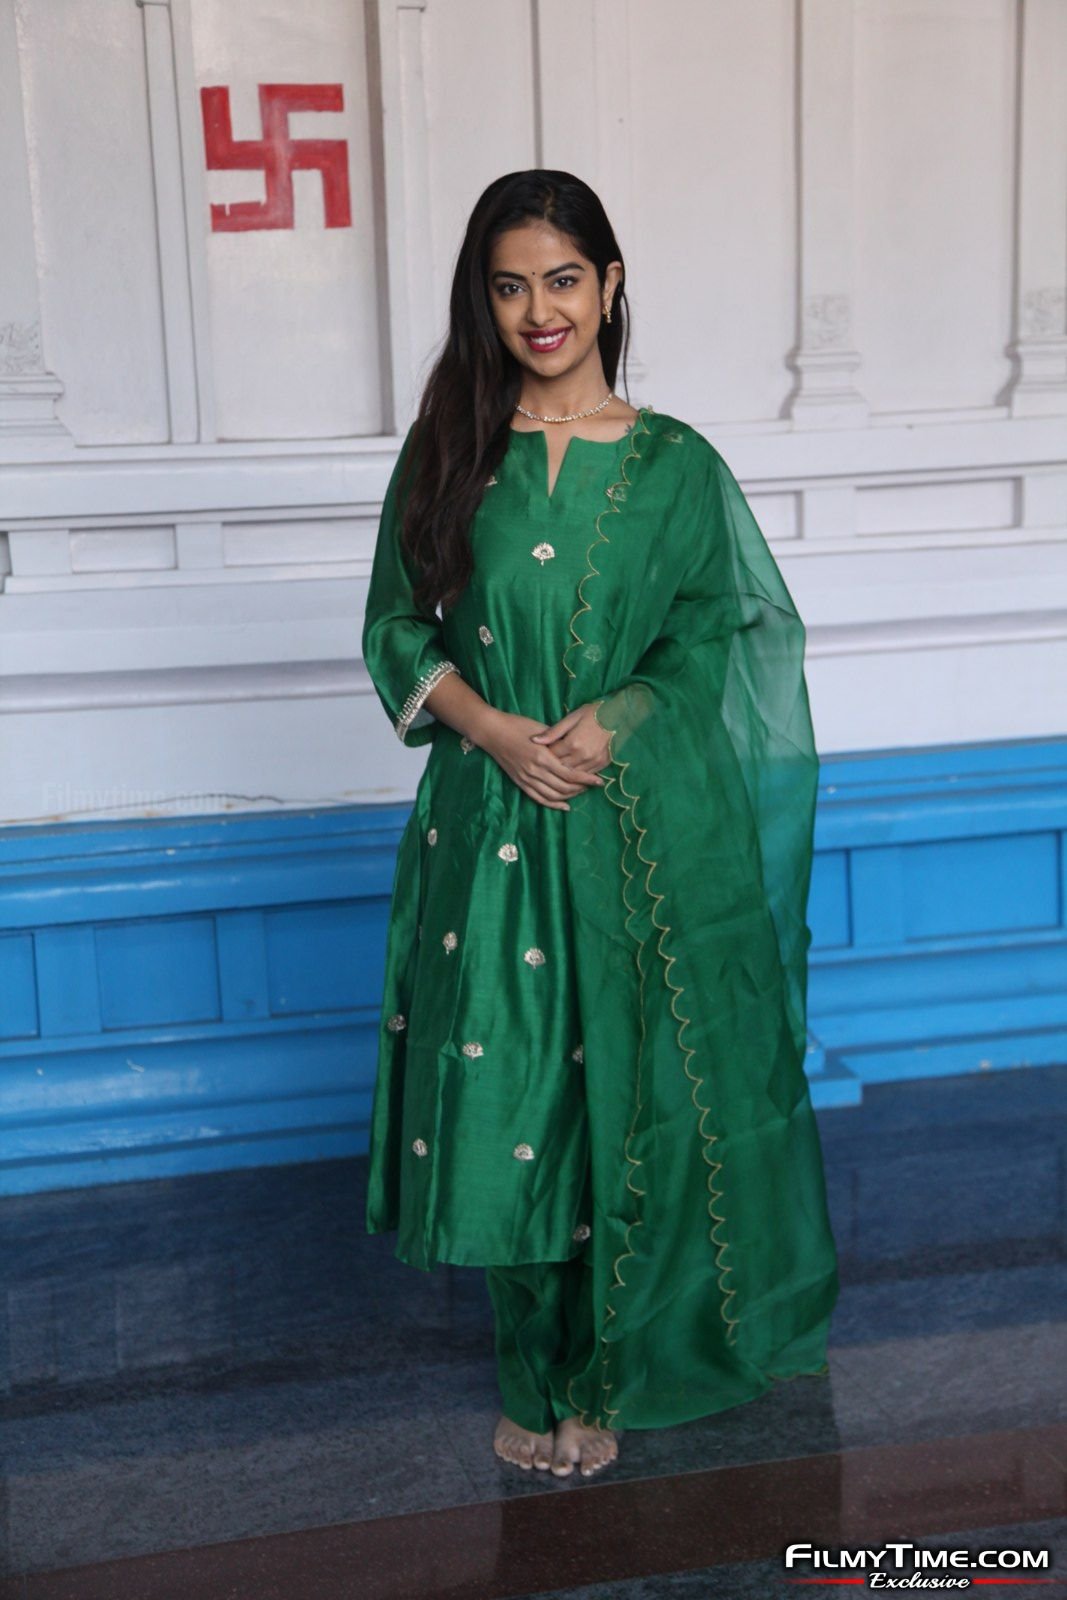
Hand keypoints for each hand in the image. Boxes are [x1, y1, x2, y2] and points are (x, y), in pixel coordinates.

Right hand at [480, 707, 607, 811]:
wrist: (492, 731)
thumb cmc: (517, 725)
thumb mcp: (541, 729)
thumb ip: (558, 741)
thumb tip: (575, 748)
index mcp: (543, 756)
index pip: (570, 774)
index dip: (586, 779)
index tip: (599, 781)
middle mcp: (535, 771)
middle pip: (564, 787)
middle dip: (581, 788)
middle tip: (593, 786)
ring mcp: (526, 778)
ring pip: (553, 795)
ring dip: (569, 796)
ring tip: (581, 792)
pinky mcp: (520, 782)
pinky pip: (539, 798)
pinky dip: (553, 804)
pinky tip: (564, 806)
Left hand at [530, 704, 612, 788]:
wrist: (619, 715)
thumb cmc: (593, 713)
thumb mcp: (571, 718)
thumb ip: (553, 732)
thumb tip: (534, 740)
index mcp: (572, 743)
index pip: (552, 756)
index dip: (544, 755)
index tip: (539, 753)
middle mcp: (583, 755)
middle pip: (561, 768)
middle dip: (552, 766)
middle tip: (546, 763)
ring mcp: (594, 761)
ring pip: (573, 775)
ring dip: (564, 773)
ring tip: (557, 770)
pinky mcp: (603, 764)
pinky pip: (586, 775)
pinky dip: (578, 775)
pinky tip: (572, 773)